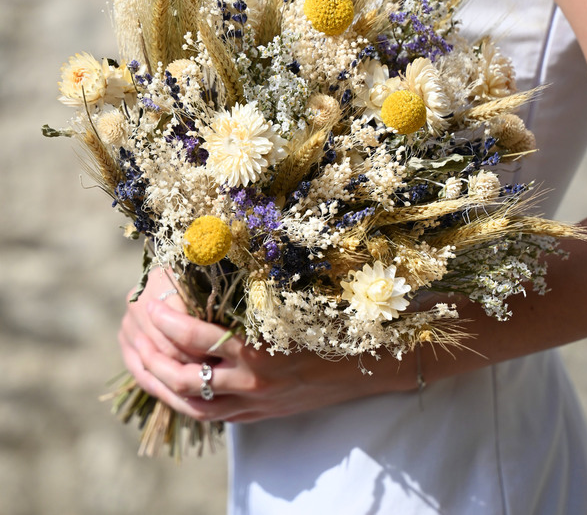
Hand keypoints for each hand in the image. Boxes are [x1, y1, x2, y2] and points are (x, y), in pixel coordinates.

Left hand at [118, 268, 418, 423]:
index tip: (148, 302)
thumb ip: (253, 292)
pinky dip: (185, 402)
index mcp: (259, 349)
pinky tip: (170, 386)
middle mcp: (252, 382)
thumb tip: (213, 255)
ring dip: (159, 383)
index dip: (166, 321)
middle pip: (182, 375)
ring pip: (190, 402)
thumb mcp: (292, 302)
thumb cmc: (331, 322)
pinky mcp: (259, 415)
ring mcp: (254, 404)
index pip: (195, 338)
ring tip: (140, 360)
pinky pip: (211, 416)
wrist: (368, 366)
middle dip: (150, 354)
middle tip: (133, 331)